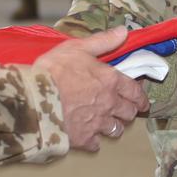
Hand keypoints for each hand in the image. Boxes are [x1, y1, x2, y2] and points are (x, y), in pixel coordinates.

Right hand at [35, 27, 148, 151]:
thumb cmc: (54, 69)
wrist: (34, 97)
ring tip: (107, 125)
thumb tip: (123, 32)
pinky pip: (96, 144)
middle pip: (129, 113)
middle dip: (128, 112)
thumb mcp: (77, 47)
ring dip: (113, 127)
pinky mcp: (83, 138)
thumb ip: (102, 41)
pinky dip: (93, 141)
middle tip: (124, 111)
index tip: (142, 102)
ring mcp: (97, 123)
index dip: (140, 98)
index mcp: (111, 81)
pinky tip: (88, 137)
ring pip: (115, 130)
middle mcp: (109, 103)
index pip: (135, 92)